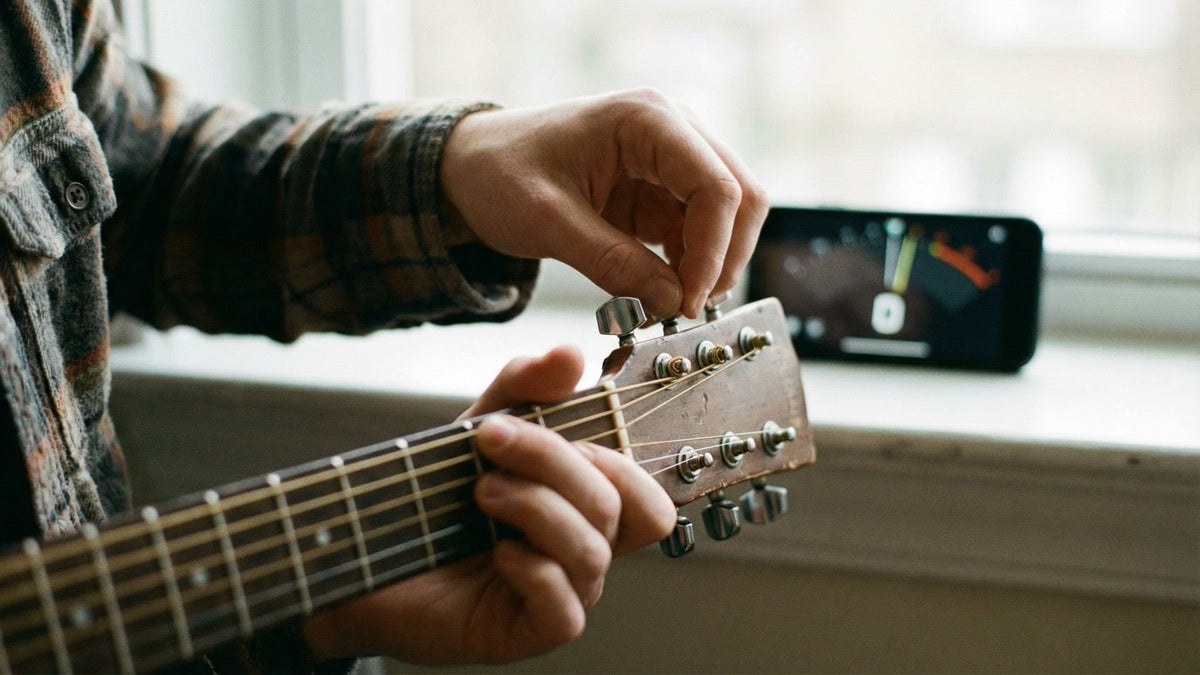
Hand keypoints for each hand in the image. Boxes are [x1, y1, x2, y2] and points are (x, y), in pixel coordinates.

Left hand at [301, 346, 675, 664]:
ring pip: (590, 549)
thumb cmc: (436, 497)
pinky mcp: (532, 632)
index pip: (644, 493)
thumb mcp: (480, 427)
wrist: (368, 552)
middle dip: (552, 460)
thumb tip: (570, 352)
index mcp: (584, 510)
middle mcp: (583, 552)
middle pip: (615, 505)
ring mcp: (564, 595)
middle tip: (490, 439)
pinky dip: (531, 568)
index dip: (614, 456)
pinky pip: (564, 607)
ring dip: (533, 506)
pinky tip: (494, 551)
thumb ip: (523, 389)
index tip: (552, 423)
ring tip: (480, 491)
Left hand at [440, 89, 768, 318]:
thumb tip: (671, 303)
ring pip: (730, 218)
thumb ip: (611, 261)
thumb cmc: (500, 174)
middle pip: (741, 197)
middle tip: (686, 309)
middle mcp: (672, 130)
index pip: (714, 185)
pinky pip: (700, 233)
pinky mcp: (663, 192)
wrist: (472, 166)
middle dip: (723, 259)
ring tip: (668, 306)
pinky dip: (690, 268)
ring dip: (710, 266)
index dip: (713, 251)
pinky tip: (659, 292)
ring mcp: (672, 161)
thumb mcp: (547, 222)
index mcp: (646, 119)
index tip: (686, 302)